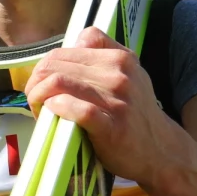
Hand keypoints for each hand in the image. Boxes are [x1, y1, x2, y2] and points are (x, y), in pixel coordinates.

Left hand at [25, 27, 174, 185]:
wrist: (161, 151)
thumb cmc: (134, 113)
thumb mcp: (128, 75)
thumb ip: (102, 55)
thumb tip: (70, 44)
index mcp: (120, 58)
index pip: (64, 50)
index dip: (45, 66)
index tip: (44, 83)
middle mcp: (120, 74)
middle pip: (54, 65)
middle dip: (35, 82)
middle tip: (35, 100)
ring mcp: (117, 99)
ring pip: (58, 82)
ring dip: (38, 97)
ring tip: (40, 109)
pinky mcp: (112, 126)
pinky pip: (75, 109)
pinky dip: (55, 108)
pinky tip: (52, 114)